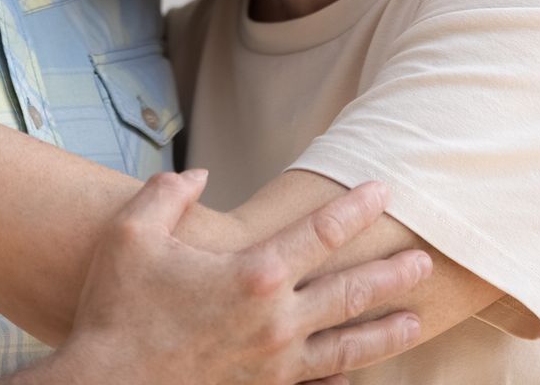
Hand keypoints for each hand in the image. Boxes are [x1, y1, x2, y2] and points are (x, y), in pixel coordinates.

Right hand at [52, 170, 426, 384]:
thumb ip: (167, 194)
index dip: (355, 208)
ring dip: (385, 331)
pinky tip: (358, 376)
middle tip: (424, 259)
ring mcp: (274, 367)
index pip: (321, 233)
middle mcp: (275, 322)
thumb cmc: (115, 311)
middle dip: (391, 273)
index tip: (383, 190)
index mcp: (252, 276)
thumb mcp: (131, 235)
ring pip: (347, 347)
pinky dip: (343, 380)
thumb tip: (197, 175)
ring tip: (415, 319)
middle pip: (350, 292)